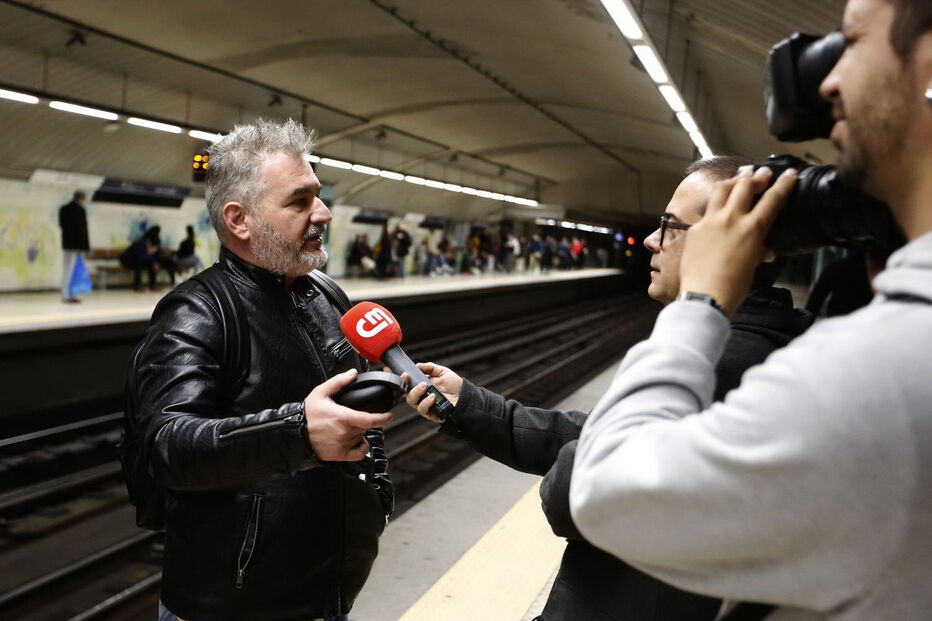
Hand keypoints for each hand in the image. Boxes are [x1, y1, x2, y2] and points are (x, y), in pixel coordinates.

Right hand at [304, 369, 393, 460]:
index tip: (389, 415)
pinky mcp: (340, 455)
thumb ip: (339, 382)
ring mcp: (343, 445)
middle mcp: (345, 433)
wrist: (294, 433)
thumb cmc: (307, 415)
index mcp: (343, 417)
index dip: (383, 418)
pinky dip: (361, 447)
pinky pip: (359, 453)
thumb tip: (352, 374)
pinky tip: (355, 441)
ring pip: (362, 438)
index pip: (371, 420)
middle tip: (353, 416)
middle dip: (364, 421)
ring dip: (359, 432)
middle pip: (366, 427)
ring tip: (346, 427)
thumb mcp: (321, 393)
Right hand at [398, 362, 462, 422]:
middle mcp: (421, 396)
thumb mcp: (442, 372)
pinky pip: (423, 410)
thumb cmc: (454, 385)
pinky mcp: (431, 414)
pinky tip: (433, 397)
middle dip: (406, 386)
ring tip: (426, 387)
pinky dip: (426, 403)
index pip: (407, 384)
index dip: (402, 380)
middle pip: (406, 394)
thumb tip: (417, 365)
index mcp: (422, 386)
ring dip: (417, 393)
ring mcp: (425, 405)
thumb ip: (430, 367)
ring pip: (412, 402)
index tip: (404, 374)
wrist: (465, 396)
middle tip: (413, 379)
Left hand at [678, 166, 797, 315]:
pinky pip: (706, 211)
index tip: (789, 173)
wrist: (705, 295)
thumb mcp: (752, 266)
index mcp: (752, 229)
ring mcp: (710, 221)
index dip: (783, 184)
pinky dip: (715, 205)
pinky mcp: (695, 228)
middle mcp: (731, 219)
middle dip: (756, 176)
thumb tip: (767, 251)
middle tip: (762, 174)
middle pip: (745, 185)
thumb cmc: (733, 286)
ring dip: (733, 181)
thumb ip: (759, 251)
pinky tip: (717, 207)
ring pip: (722, 189)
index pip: (772, 199)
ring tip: (739, 179)